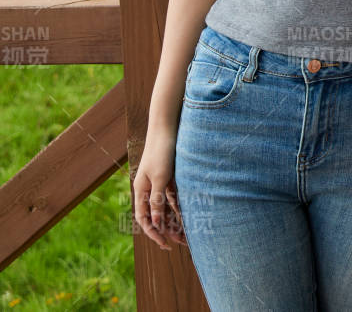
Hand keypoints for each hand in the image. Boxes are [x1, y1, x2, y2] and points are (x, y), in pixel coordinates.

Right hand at [131, 131, 185, 249]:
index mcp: (141, 190)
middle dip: (166, 230)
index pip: (144, 218)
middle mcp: (149, 189)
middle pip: (156, 215)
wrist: (168, 128)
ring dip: (175, 220)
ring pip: (166, 207)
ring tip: (186, 234)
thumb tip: (156, 223)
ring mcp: (160, 183)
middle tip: (178, 244)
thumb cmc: (162, 152)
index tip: (164, 244)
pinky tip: (189, 215)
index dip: (153, 233)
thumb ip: (157, 199)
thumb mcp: (160, 177)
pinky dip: (180, 206)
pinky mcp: (170, 177)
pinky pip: (174, 196)